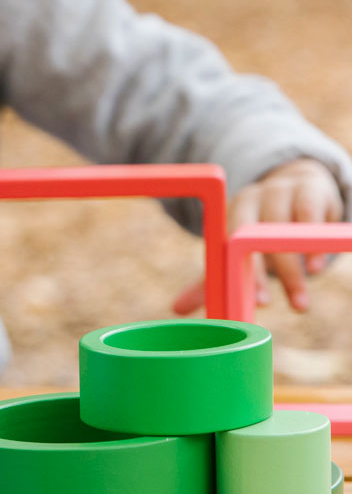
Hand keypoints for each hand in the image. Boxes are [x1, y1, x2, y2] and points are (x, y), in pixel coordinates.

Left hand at [173, 158, 343, 314]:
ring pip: (282, 232)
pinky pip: (309, 217)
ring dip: (290, 270)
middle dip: (256, 275)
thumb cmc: (267, 224)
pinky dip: (313, 245)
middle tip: (262, 305)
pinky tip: (316, 268)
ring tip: (298, 304)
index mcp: (231, 213)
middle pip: (248, 237)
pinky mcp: (309, 191)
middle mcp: (252, 199)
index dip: (229, 272)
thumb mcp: (243, 244)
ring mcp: (280, 192)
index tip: (235, 302)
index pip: (225, 244)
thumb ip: (217, 276)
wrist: (303, 185)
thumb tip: (176, 308)